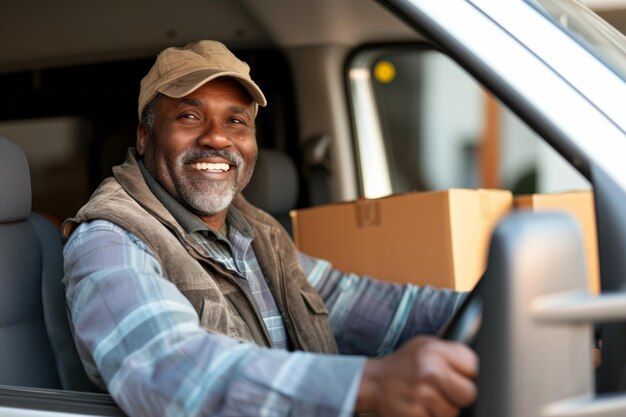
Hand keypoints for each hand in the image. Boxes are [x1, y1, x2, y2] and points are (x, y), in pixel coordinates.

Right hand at [355, 335, 477, 416]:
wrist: (373, 382)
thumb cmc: (404, 364)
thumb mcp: (425, 346)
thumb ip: (451, 354)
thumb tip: (479, 368)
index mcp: (433, 351)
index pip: (473, 366)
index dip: (468, 373)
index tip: (459, 374)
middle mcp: (428, 371)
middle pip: (469, 393)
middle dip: (459, 395)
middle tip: (446, 390)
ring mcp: (421, 396)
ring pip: (454, 412)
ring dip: (444, 409)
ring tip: (430, 398)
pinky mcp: (415, 415)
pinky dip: (431, 416)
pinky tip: (421, 406)